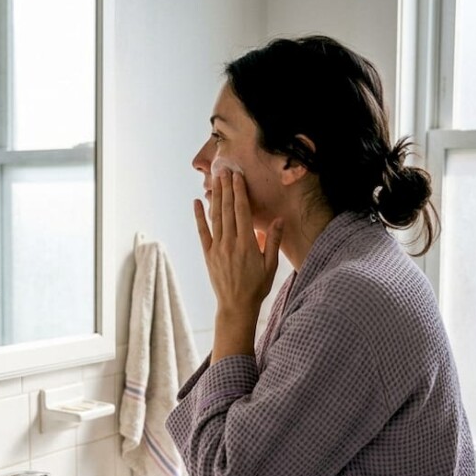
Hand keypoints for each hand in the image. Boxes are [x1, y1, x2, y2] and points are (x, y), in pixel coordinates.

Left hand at [194, 169, 282, 317]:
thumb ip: (273, 241)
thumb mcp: (271, 265)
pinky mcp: (208, 254)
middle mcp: (230, 243)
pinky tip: (197, 203)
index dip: (239, 192)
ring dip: (215, 197)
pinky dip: (199, 216)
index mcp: (247, 244)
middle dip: (226, 188)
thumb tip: (278, 220)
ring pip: (215, 217)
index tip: (238, 177)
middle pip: (228, 210)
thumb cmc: (257, 286)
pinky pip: (202, 232)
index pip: (242, 211)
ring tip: (215, 180)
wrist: (236, 305)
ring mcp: (217, 248)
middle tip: (225, 170)